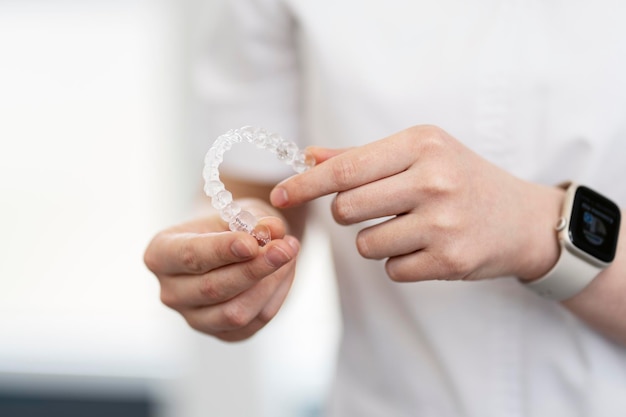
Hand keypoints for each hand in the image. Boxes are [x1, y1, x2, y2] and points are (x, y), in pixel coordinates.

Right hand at [144, 199, 299, 341]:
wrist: (231, 246)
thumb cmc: (228, 225)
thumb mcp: (239, 211)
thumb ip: (255, 219)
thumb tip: (274, 230)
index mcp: (161, 254)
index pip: (190, 256)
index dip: (222, 251)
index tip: (251, 243)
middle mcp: (170, 292)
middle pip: (213, 288)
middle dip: (253, 268)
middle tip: (285, 248)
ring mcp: (194, 318)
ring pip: (235, 313)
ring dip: (269, 284)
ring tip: (290, 253)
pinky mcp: (222, 334)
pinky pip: (254, 322)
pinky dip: (276, 296)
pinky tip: (286, 271)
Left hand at [271, 125, 562, 282]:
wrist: (522, 219)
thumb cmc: (462, 179)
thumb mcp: (420, 154)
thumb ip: (362, 156)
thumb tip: (309, 156)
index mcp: (422, 145)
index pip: (345, 169)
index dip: (305, 184)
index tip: (279, 194)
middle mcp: (433, 180)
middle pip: (347, 208)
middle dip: (348, 213)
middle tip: (374, 208)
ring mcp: (444, 223)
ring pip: (365, 243)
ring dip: (374, 239)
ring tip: (409, 227)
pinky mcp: (450, 260)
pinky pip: (391, 268)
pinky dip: (398, 261)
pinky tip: (426, 247)